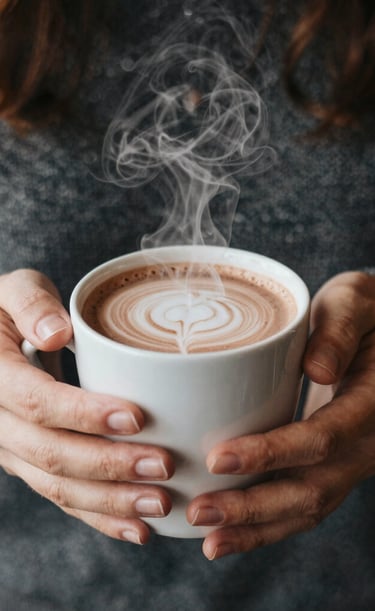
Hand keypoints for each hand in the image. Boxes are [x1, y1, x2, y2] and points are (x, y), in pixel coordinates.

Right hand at [0, 269, 173, 544]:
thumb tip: (55, 333)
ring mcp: (11, 450)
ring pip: (56, 487)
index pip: (38, 402)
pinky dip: (99, 518)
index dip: (85, 414)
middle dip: (110, 465)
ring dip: (110, 501)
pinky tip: (137, 530)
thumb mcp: (13, 290)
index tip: (137, 416)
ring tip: (161, 504)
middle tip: (165, 467)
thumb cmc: (8, 310)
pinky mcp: (29, 464)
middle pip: (51, 454)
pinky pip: (60, 498)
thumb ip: (31, 304)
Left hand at [187, 271, 374, 558]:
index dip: (272, 453)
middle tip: (200, 511)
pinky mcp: (333, 466)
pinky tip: (230, 534)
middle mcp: (364, 444)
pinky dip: (267, 526)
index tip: (220, 457)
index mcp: (371, 404)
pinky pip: (304, 505)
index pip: (322, 437)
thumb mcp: (356, 302)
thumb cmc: (364, 314)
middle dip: (253, 507)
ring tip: (208, 540)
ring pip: (307, 508)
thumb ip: (340, 328)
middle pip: (312, 490)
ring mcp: (350, 461)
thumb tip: (317, 369)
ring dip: (256, 528)